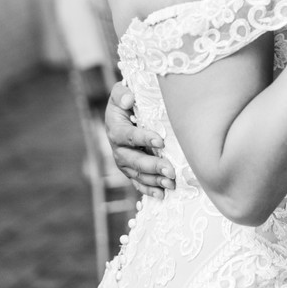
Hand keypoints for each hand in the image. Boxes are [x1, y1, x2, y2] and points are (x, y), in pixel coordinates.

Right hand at [105, 81, 175, 198]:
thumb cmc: (126, 100)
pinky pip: (138, 183)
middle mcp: (117, 148)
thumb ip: (121, 93)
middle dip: (152, 166)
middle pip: (133, 160)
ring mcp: (124, 162)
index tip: (161, 141)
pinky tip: (162, 195)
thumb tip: (128, 99)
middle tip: (171, 170)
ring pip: (137, 174)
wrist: (124, 112)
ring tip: (171, 183)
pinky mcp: (131, 170)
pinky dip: (149, 190)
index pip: (128, 135)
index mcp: (115, 129)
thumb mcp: (120, 92)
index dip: (143, 138)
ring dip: (154, 180)